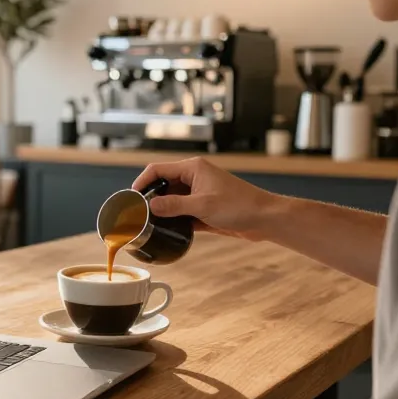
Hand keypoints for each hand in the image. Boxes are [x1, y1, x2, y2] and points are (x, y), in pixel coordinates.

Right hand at [132, 157, 282, 240]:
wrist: (265, 219)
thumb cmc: (239, 206)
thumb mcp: (202, 206)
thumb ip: (173, 206)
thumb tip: (150, 206)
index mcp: (193, 168)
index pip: (158, 169)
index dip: (142, 181)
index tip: (131, 197)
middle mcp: (194, 177)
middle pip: (163, 183)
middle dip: (150, 197)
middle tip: (138, 213)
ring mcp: (199, 192)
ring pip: (172, 198)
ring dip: (162, 209)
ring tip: (150, 223)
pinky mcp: (204, 207)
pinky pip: (182, 210)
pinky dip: (174, 218)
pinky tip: (167, 230)